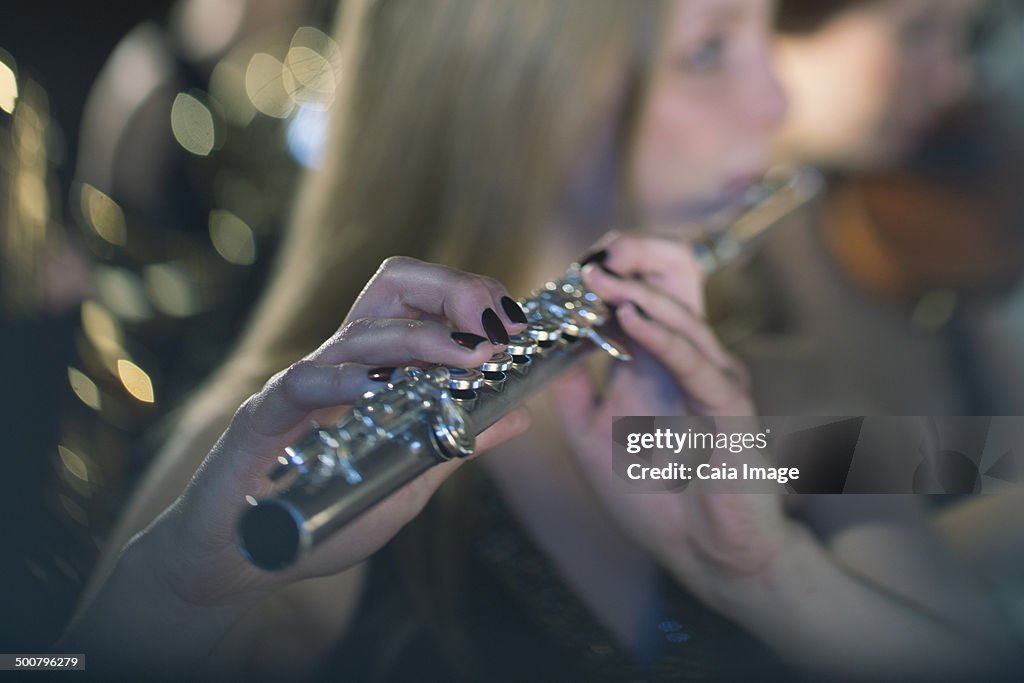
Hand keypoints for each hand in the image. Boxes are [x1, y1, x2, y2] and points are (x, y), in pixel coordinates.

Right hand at [140, 257, 530, 606]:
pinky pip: (304, 383)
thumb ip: (459, 441)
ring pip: (360, 332)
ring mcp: (305, 383)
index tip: (514, 325)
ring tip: (468, 356)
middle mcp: (344, 362)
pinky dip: (342, 380)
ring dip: (421, 338)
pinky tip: (377, 388)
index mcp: (379, 368)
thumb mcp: (412, 475)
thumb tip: (520, 414)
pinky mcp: (267, 416)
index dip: (471, 299)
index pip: (425, 301)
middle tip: (494, 324)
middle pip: (393, 285)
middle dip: (451, 289)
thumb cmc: (324, 516)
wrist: (244, 558)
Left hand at [553, 233, 786, 597]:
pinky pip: (694, 361)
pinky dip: (661, 335)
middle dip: (634, 257)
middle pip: (675, 280)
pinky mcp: (730, 409)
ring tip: (595, 274)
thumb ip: (574, 393)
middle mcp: (690, 359)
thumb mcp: (595, 437)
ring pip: (681, 313)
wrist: (705, 556)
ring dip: (636, 290)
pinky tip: (630, 317)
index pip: (644, 290)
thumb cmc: (658, 498)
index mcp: (660, 361)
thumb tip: (546, 353)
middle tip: (590, 256)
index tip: (570, 267)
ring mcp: (713, 379)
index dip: (611, 270)